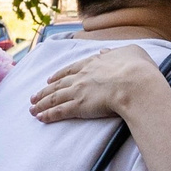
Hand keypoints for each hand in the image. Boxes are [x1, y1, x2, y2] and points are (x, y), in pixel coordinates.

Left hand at [30, 45, 169, 124]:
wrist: (136, 83)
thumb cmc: (138, 69)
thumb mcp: (130, 52)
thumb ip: (115, 53)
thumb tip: (106, 52)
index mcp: (93, 63)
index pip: (71, 69)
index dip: (59, 75)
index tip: (50, 79)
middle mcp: (82, 76)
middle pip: (58, 84)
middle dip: (44, 91)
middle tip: (33, 97)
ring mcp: (78, 91)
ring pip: (54, 98)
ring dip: (41, 104)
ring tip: (32, 109)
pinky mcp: (79, 106)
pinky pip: (59, 111)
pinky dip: (48, 114)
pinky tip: (40, 118)